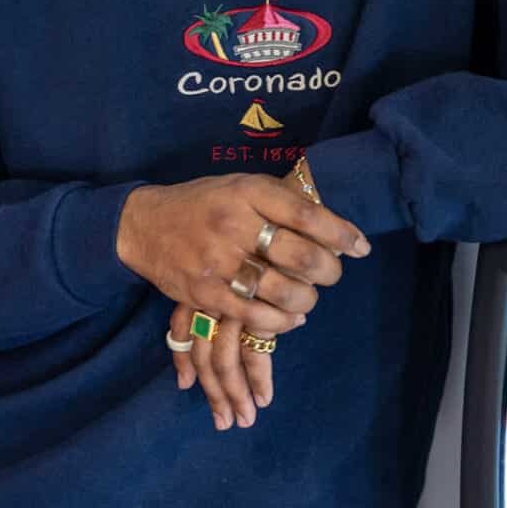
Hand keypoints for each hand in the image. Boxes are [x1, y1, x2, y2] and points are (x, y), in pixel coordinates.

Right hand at [118, 174, 369, 423]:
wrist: (145, 225)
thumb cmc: (205, 204)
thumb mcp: (241, 187)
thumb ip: (282, 202)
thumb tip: (335, 227)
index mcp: (247, 192)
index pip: (307, 214)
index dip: (341, 233)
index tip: (361, 247)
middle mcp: (234, 225)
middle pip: (300, 255)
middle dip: (329, 271)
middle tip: (333, 274)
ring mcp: (218, 262)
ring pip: (282, 290)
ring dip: (307, 299)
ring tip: (308, 296)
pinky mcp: (205, 293)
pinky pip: (255, 315)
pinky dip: (281, 320)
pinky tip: (290, 317)